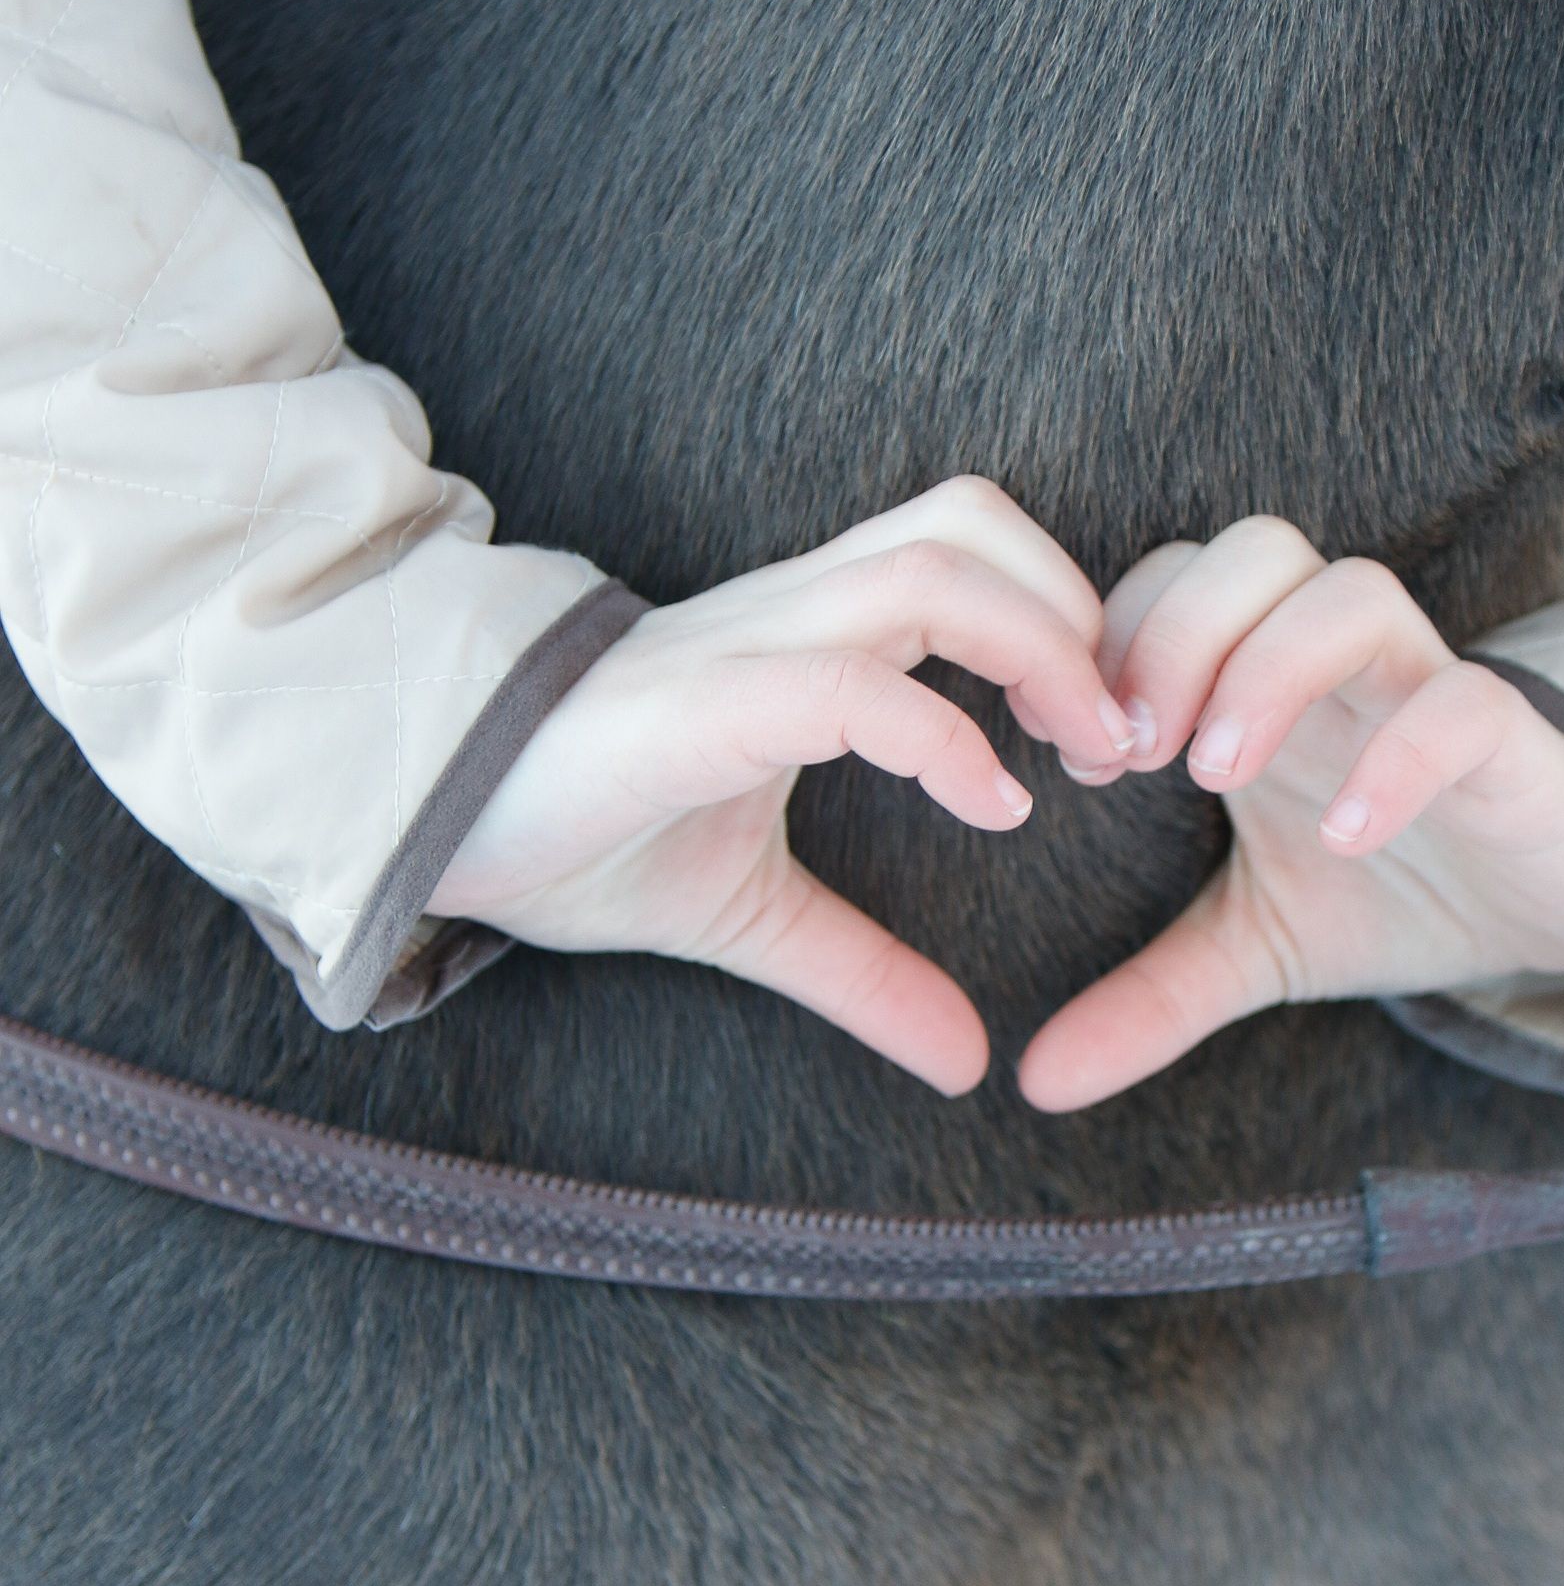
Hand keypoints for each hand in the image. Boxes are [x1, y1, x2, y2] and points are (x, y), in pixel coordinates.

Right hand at [428, 478, 1136, 1095]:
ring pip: (930, 570)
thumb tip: (966, 1061)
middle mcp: (791, 618)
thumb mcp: (753, 914)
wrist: (422, 817)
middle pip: (973, 525)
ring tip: (1078, 758)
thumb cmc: (578, 833)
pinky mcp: (701, 704)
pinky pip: (847, 686)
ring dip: (1039, 651)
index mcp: (810, 642)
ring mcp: (747, 648)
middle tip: (1119, 738)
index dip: (1065, 619)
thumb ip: (862, 971)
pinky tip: (991, 808)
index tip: (1105, 739)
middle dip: (1078, 613)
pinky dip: (943, 738)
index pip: (971, 553)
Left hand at [1017, 517, 1563, 1111]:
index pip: (1170, 579)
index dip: (1112, 643)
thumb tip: (1037, 1083)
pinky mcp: (1513, 740)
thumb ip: (1148, 1000)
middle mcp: (1338, 666)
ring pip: (1350, 592)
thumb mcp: (1253, 949)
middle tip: (1135, 755)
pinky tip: (1342, 835)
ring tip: (1215, 773)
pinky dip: (1397, 755)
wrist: (1554, 917)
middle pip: (1252, 551)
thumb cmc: (1398, 893)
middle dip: (1173, 635)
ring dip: (1265, 668)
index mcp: (1260, 683)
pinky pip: (1463, 703)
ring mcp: (1426, 688)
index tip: (1082, 763)